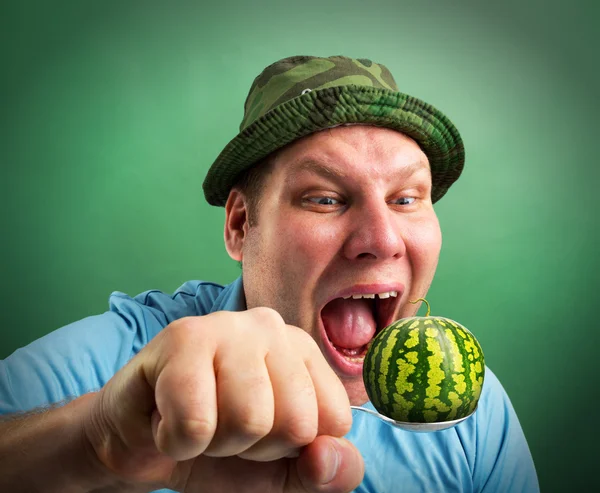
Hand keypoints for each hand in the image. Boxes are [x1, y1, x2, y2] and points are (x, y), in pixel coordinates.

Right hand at [83, 307, 363, 491]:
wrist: (139, 443)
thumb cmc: (217, 446)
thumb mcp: (283, 471)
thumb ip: (328, 471)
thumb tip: (326, 457)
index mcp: (305, 352)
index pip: (334, 420)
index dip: (294, 447)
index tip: (262, 433)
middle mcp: (273, 327)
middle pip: (295, 423)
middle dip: (254, 446)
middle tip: (223, 426)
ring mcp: (228, 325)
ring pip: (249, 420)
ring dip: (216, 443)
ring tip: (199, 420)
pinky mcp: (182, 337)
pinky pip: (196, 423)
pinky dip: (178, 442)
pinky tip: (168, 417)